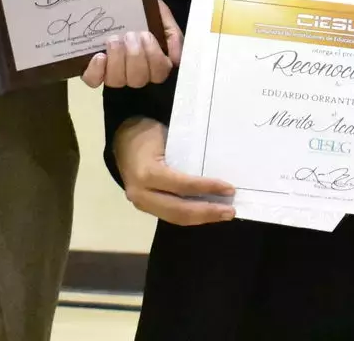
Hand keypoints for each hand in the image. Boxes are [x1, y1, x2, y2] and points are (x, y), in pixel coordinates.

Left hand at [83, 0, 183, 88]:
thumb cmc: (143, 9)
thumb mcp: (162, 16)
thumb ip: (173, 35)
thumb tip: (176, 59)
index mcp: (153, 61)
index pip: (159, 74)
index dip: (153, 58)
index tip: (147, 35)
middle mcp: (134, 71)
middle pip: (138, 80)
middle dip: (135, 56)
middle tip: (130, 35)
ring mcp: (113, 72)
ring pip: (117, 81)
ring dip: (117, 60)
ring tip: (114, 40)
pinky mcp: (94, 70)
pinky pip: (94, 80)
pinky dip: (97, 70)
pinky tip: (100, 56)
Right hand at [112, 117, 234, 224]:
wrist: (123, 141)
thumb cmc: (148, 134)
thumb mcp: (167, 137)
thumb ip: (187, 155)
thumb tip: (218, 166)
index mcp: (147, 173)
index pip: (182, 185)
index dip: (207, 188)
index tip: (230, 188)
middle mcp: (142, 193)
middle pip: (178, 210)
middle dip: (207, 212)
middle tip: (230, 211)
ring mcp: (141, 203)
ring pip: (175, 218)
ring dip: (201, 218)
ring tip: (222, 214)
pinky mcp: (146, 207)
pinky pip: (170, 215)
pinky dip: (191, 216)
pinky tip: (207, 213)